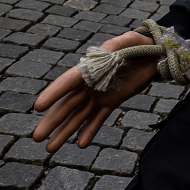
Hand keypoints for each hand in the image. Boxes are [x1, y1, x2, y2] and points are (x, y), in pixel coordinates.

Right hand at [32, 31, 158, 150]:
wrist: (153, 54)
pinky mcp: (111, 103)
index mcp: (89, 68)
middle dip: (51, 121)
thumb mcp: (127, 41)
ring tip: (49, 148)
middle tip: (36, 137)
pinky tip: (80, 144)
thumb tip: (99, 55)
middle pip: (66, 105)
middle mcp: (89, 84)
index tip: (38, 107)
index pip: (67, 82)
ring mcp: (98, 95)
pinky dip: (89, 131)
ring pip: (77, 116)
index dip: (53, 94)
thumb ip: (113, 46)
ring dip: (64, 132)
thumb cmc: (138, 44)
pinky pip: (97, 119)